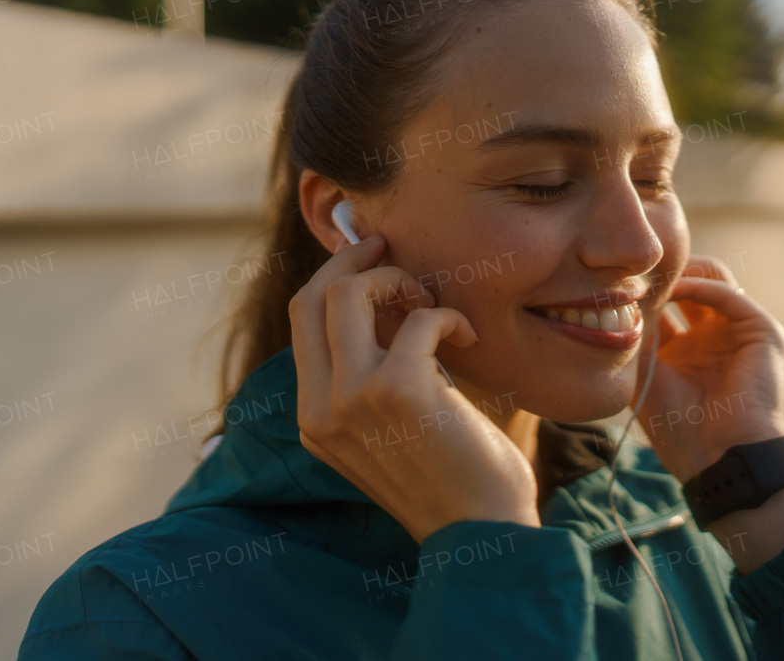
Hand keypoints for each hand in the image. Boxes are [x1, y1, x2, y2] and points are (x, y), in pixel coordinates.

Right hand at [288, 234, 540, 542]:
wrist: (482, 534)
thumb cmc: (452, 478)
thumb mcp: (392, 426)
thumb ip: (374, 372)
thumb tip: (382, 299)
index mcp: (314, 418)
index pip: (301, 321)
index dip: (334, 276)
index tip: (370, 257)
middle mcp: (320, 409)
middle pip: (312, 298)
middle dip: (354, 260)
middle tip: (391, 251)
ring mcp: (352, 400)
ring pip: (347, 294)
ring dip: (397, 281)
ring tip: (431, 305)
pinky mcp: (397, 390)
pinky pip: (418, 318)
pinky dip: (449, 316)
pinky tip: (469, 336)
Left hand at [632, 256, 783, 483]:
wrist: (720, 457)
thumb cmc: (680, 428)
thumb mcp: (645, 376)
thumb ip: (636, 336)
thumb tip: (615, 299)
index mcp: (688, 351)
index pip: (666, 305)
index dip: (644, 291)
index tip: (615, 282)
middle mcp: (714, 337)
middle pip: (690, 284)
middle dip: (663, 274)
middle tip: (635, 268)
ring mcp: (739, 332)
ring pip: (714, 278)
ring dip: (682, 271)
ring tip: (654, 274)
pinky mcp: (762, 331)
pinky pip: (729, 293)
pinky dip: (700, 285)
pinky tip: (674, 289)